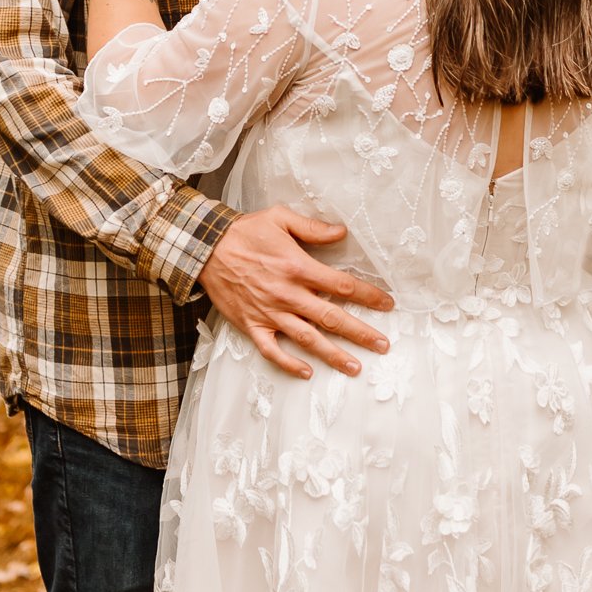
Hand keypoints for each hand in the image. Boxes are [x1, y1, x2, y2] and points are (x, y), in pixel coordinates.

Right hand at [198, 207, 394, 379]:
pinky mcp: (252, 325)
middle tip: (384, 345)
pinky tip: (307, 373)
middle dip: (361, 333)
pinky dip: (289, 363)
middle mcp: (287, 295)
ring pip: (308, 339)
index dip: (368, 296)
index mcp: (297, 268)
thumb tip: (342, 232)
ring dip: (333, 355)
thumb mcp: (280, 218)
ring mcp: (269, 313)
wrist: (204, 248)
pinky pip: (272, 350)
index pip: (341, 286)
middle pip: (332, 318)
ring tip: (356, 367)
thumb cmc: (244, 232)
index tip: (387, 304)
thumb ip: (312, 227)